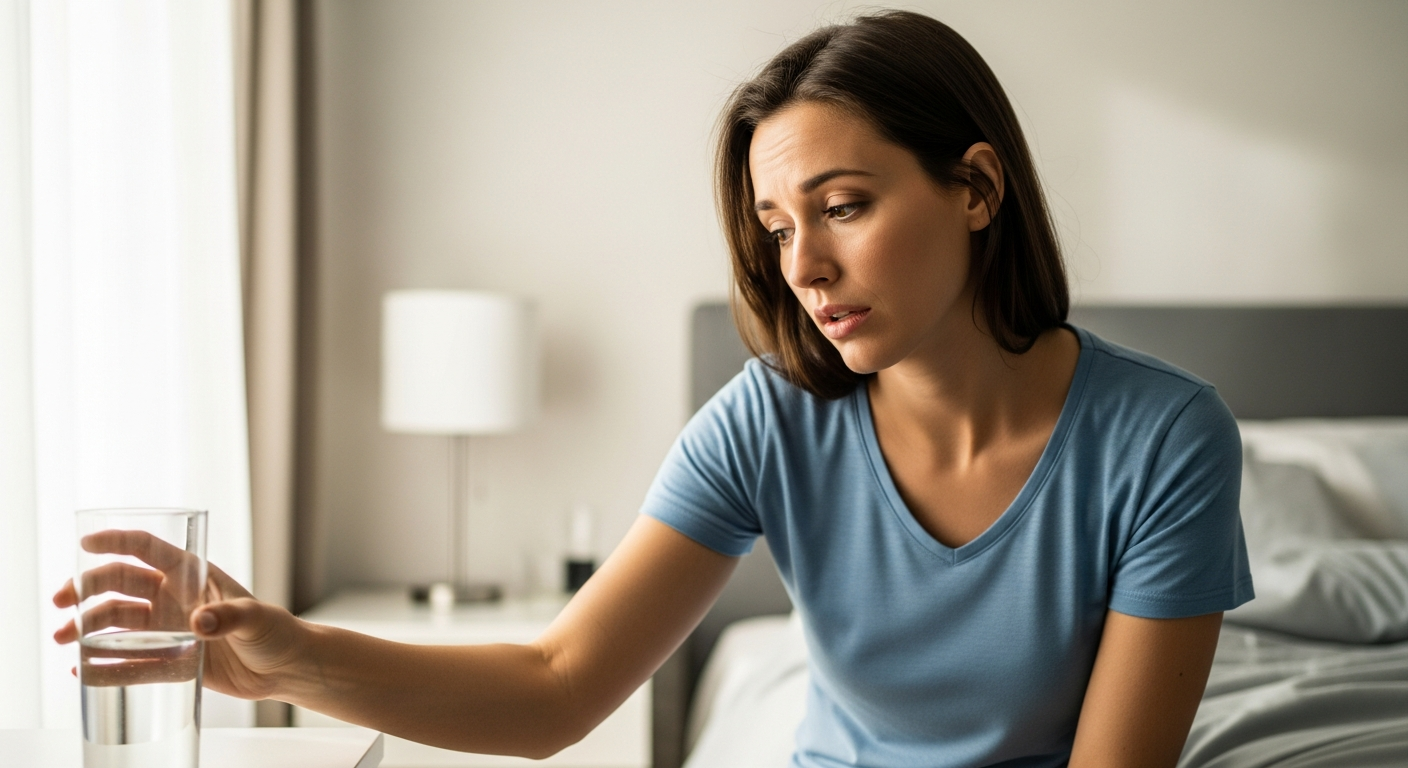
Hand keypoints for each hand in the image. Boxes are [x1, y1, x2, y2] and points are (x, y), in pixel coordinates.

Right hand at [53, 530, 305, 700]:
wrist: (285, 670)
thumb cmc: (277, 632)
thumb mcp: (256, 619)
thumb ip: (229, 617)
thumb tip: (199, 623)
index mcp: (192, 575)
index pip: (148, 548)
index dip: (117, 541)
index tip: (85, 541)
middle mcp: (173, 598)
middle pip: (119, 583)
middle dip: (86, 587)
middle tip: (61, 601)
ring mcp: (167, 629)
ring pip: (116, 621)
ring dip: (86, 626)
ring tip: (63, 638)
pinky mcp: (168, 660)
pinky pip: (128, 662)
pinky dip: (103, 665)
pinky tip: (81, 670)